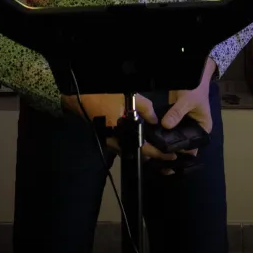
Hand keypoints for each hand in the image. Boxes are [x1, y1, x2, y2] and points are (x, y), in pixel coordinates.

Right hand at [61, 92, 176, 165]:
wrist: (81, 97)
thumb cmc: (104, 97)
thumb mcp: (128, 98)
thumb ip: (145, 108)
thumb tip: (155, 120)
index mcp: (123, 135)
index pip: (145, 149)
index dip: (159, 154)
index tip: (171, 156)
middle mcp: (116, 142)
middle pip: (137, 153)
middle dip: (152, 154)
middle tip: (166, 152)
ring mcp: (110, 141)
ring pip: (129, 150)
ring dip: (142, 149)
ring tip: (155, 146)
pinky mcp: (106, 137)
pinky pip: (122, 144)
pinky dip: (132, 143)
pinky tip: (138, 137)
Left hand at [158, 57, 215, 174]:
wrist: (191, 72)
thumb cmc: (196, 87)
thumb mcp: (188, 100)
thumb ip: (177, 113)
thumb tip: (165, 125)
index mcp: (203, 128)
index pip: (193, 145)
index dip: (182, 151)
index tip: (168, 155)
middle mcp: (194, 129)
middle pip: (183, 142)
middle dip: (171, 147)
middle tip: (157, 152)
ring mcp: (184, 124)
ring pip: (174, 136)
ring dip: (166, 139)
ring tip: (153, 147)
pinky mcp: (175, 118)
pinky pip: (169, 127)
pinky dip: (163, 131)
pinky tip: (153, 136)